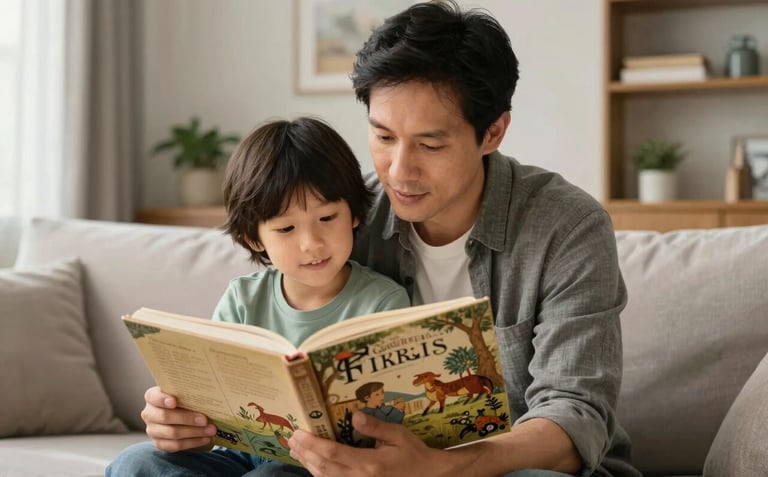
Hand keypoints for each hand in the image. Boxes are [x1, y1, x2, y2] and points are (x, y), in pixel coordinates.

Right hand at [141, 386, 216, 451]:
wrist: (182, 417)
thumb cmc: (184, 401)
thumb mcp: (185, 394)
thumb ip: (190, 394)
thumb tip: (208, 395)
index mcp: (153, 397)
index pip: (153, 397)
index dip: (162, 399)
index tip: (174, 401)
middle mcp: (149, 413)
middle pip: (165, 417)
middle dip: (187, 418)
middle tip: (205, 419)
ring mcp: (153, 430)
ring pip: (172, 433)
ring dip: (194, 432)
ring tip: (210, 430)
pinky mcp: (159, 443)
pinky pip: (176, 445)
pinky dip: (193, 442)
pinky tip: (205, 439)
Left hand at [288, 412, 456, 476]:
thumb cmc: (414, 455)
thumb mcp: (399, 435)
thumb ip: (376, 427)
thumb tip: (355, 416)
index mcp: (370, 464)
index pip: (333, 453)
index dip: (312, 444)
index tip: (298, 434)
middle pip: (324, 467)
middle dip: (305, 453)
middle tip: (291, 440)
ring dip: (309, 464)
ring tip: (297, 451)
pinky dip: (321, 475)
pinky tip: (314, 466)